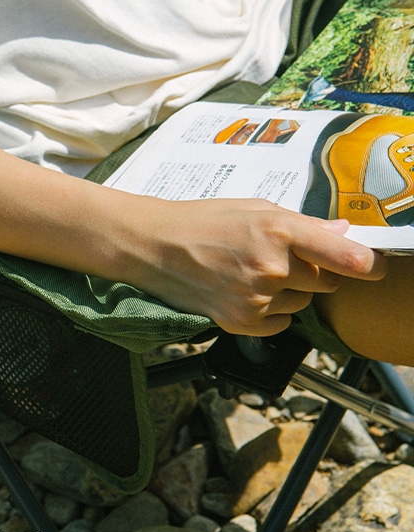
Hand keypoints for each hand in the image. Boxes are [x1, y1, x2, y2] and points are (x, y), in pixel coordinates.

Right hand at [126, 198, 387, 336]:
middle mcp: (271, 266)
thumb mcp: (253, 209)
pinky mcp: (242, 322)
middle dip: (314, 272)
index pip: (345, 256)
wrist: (154, 247)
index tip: (377, 268)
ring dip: (289, 292)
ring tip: (252, 274)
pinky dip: (271, 312)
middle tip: (282, 260)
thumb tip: (343, 232)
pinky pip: (281, 322)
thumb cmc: (201, 221)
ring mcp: (256, 297)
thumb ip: (302, 224)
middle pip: (326, 281)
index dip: (369, 264)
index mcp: (278, 228)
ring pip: (302, 303)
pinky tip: (244, 293)